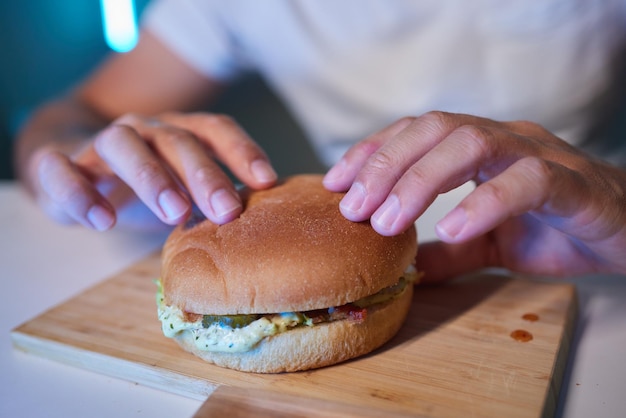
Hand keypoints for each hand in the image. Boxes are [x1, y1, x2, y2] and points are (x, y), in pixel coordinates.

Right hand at [31, 112, 276, 230]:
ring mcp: (100, 142)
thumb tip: (265, 222)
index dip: (243, 151)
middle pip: (176, 140)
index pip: (215, 130)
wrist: (69, 163)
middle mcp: (144, 129)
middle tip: (227, 211)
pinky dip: (81, 193)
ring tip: (174, 213)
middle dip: (204, 174)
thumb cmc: (143, 181)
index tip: (267, 181)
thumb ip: (213, 196)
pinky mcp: (56, 162)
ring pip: (124, 144)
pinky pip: (62, 170)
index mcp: (178, 132)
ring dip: (152, 177)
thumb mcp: (182, 185)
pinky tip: (102, 221)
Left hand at [323, 111, 625, 278]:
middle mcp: (504, 139)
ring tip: (388, 221)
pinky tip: (452, 229)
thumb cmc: (557, 227)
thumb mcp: (490, 244)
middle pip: (434, 128)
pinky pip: (525, 180)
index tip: (334, 183)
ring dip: (420, 181)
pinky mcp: (571, 183)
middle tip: (352, 208)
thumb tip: (404, 269)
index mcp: (480, 147)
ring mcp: (538, 154)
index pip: (416, 132)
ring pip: (471, 143)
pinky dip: (483, 202)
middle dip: (385, 164)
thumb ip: (450, 252)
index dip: (372, 151)